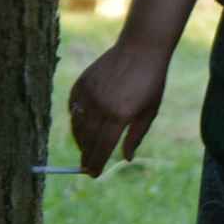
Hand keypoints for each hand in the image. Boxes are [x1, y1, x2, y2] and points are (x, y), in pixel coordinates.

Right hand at [67, 39, 169, 176]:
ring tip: (85, 150)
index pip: (103, 147)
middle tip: (86, 167)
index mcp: (120, 116)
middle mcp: (101, 106)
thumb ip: (135, 136)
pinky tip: (80, 127)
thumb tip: (126, 159)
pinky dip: (75, 120)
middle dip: (86, 155)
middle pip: (88, 139)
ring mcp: (89, 94)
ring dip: (80, 140)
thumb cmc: (151, 82)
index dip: (96, 163)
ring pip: (77, 125)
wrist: (141, 50)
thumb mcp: (149, 112)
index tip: (92, 174)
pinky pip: (73, 108)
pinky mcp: (81, 84)